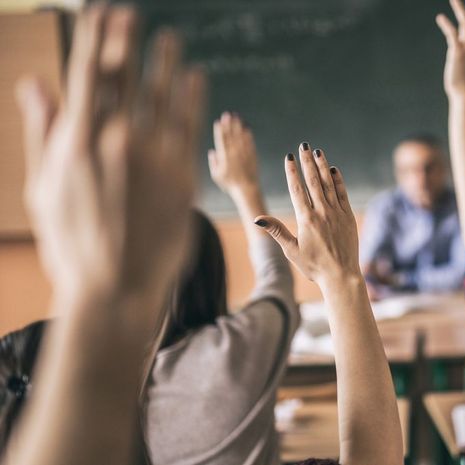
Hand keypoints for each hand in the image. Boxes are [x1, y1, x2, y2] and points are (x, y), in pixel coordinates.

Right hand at [17, 6, 204, 301]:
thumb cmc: (72, 242)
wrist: (114, 288)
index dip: (93, 40)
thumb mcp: (45, 187)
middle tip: (130, 14)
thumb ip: (44, 130)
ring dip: (165, 63)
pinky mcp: (183, 176)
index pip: (85, 76)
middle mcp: (115, 142)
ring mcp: (152, 158)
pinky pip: (190, 126)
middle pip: (122, 79)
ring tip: (169, 38)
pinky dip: (192, 98)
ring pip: (161, 96)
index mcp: (77, 142)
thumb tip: (35, 81)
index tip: (99, 14)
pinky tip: (195, 77)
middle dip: (125, 43)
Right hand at [209, 112, 260, 195]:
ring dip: (238, 126)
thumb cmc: (229, 184)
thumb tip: (212, 151)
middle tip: (227, 114)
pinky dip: (248, 135)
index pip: (221, 141)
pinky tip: (247, 127)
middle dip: (229, 124)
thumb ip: (213, 162)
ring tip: (237, 116)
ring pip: (240, 137)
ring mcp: (244, 154)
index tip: (218, 121)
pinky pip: (250, 143)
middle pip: (231, 136)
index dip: (219, 130)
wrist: (246, 189)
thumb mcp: (216, 175)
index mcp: (224, 157)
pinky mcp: (252, 155)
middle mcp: (234, 154)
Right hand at [254, 144, 359, 288]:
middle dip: (307, 162)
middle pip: (313, 181)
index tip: (289, 157)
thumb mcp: (291, 250)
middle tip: (303, 146)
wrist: (341, 275)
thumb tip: (257, 218)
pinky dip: (338, 180)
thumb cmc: (314, 266)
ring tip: (318, 152)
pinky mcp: (348, 216)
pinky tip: (334, 170)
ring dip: (322, 166)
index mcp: (306, 220)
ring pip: (328, 184)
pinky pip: (343, 193)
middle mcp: (322, 213)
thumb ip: (276, 231)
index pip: (297, 189)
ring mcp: (337, 213)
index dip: (292, 171)